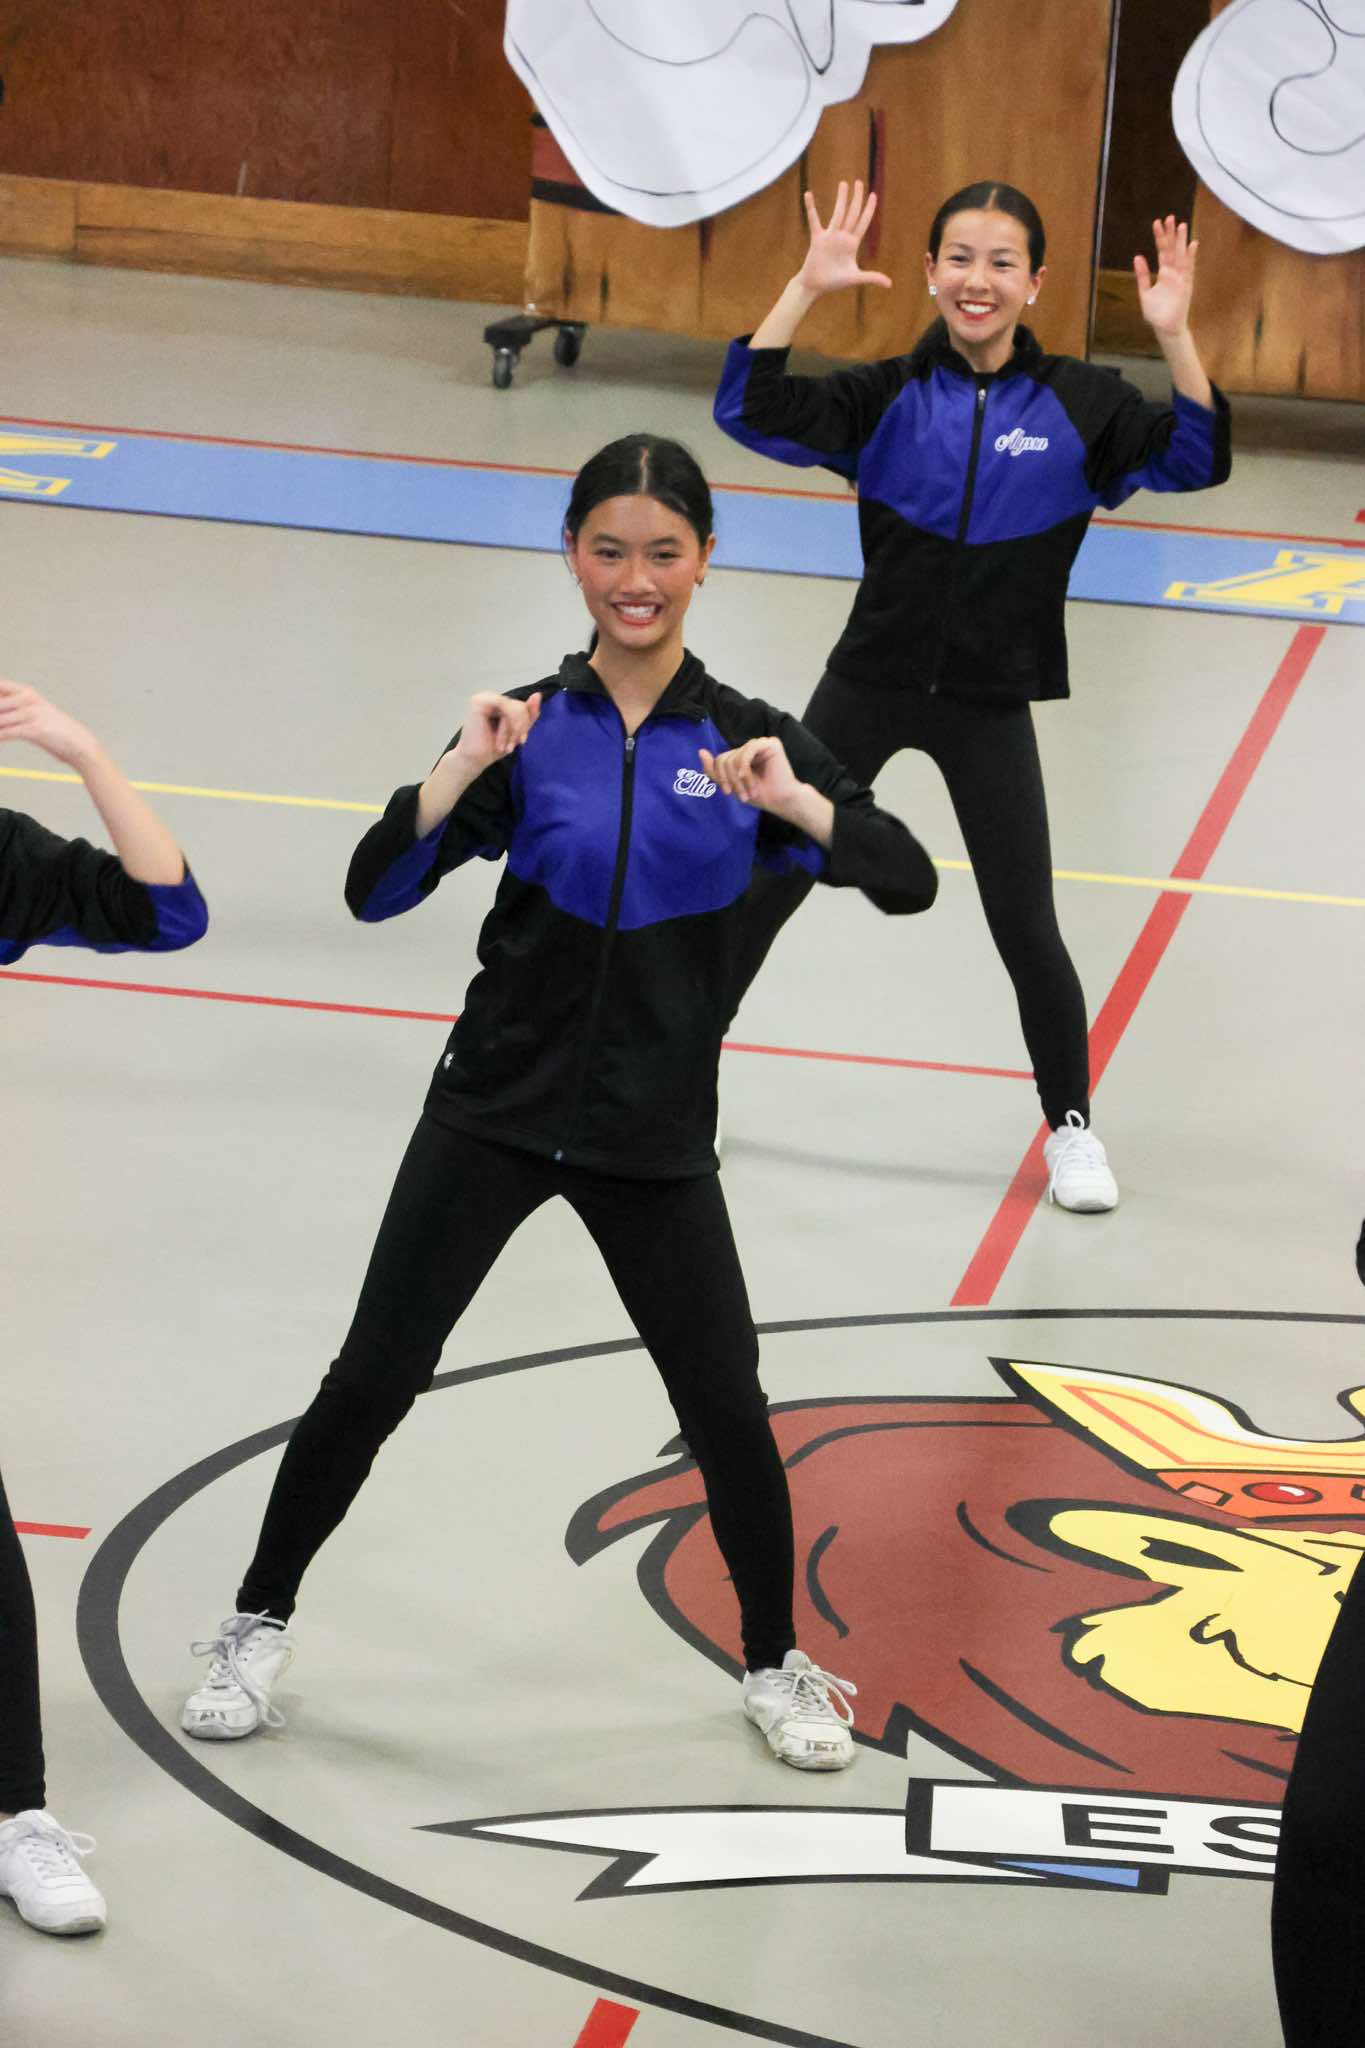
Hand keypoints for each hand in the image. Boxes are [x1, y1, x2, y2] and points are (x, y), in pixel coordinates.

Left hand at [0, 679, 99, 768]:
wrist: (78, 742)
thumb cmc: (53, 730)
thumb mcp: (33, 714)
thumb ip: (12, 710)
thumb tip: (0, 712)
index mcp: (26, 692)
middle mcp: (28, 698)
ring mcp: (31, 713)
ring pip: (0, 719)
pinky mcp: (35, 729)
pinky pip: (8, 733)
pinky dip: (0, 737)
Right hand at [453, 691, 541, 773]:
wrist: (474, 760)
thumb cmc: (492, 748)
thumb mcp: (517, 732)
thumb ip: (529, 715)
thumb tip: (538, 695)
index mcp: (500, 704)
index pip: (523, 706)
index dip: (527, 723)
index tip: (522, 742)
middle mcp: (493, 698)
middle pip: (521, 706)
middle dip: (520, 728)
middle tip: (511, 747)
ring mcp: (485, 698)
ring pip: (515, 707)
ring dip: (513, 730)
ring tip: (505, 747)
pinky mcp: (479, 701)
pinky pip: (505, 706)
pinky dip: (507, 725)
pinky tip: (499, 739)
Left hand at [700, 735, 801, 813]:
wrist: (781, 801)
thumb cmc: (760, 794)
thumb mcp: (731, 785)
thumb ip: (714, 770)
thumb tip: (700, 751)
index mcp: (740, 756)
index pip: (719, 760)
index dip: (720, 777)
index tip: (728, 793)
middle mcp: (749, 748)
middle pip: (725, 759)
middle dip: (731, 780)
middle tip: (743, 797)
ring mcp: (760, 744)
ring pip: (735, 756)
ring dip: (740, 779)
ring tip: (750, 792)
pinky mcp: (770, 743)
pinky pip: (748, 750)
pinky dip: (744, 767)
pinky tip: (747, 777)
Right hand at [796, 181, 892, 297]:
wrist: (815, 286)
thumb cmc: (834, 283)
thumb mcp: (855, 278)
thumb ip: (872, 277)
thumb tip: (890, 284)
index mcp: (852, 244)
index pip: (863, 223)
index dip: (869, 210)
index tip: (873, 195)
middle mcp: (842, 237)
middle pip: (852, 213)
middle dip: (856, 198)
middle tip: (859, 182)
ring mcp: (830, 236)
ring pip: (837, 213)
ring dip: (841, 198)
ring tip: (844, 183)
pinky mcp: (817, 238)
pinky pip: (813, 220)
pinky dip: (811, 207)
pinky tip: (808, 194)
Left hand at [1134, 216, 1197, 337]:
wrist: (1165, 328)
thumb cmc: (1156, 313)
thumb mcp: (1145, 292)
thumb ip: (1142, 276)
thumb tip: (1137, 256)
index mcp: (1163, 273)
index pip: (1162, 251)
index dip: (1159, 237)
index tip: (1157, 222)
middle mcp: (1173, 273)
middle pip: (1172, 249)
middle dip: (1171, 234)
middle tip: (1169, 217)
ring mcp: (1180, 278)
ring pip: (1181, 255)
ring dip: (1182, 241)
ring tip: (1182, 225)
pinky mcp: (1186, 285)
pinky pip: (1189, 269)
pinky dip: (1190, 257)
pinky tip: (1192, 245)